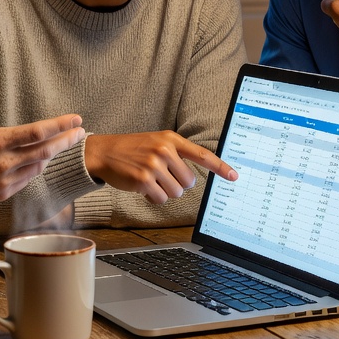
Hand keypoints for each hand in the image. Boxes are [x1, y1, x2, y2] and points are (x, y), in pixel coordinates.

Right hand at [0, 71, 84, 221]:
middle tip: (81, 131)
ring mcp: (4, 182)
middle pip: (45, 151)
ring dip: (52, 154)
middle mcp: (3, 163)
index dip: (60, 125)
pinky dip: (37, 168)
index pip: (37, 132)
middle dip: (66, 140)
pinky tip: (41, 160)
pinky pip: (27, 179)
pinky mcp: (1, 194)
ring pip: (38, 166)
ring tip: (63, 142)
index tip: (76, 118)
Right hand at [84, 131, 237, 204]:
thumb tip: (193, 177)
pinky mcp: (143, 180)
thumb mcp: (156, 142)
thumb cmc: (132, 149)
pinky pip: (161, 198)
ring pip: (175, 192)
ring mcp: (153, 165)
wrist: (104, 152)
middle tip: (162, 176)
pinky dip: (153, 196)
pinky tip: (142, 185)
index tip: (234, 176)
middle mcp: (164, 151)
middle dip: (178, 183)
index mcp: (170, 139)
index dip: (219, 166)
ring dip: (164, 191)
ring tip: (150, 179)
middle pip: (188, 182)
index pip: (201, 154)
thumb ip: (176, 153)